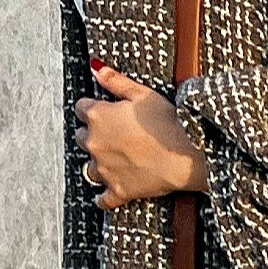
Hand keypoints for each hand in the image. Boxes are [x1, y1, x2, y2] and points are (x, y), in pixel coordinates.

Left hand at [75, 60, 208, 208]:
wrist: (186, 156)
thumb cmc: (168, 122)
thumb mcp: (143, 94)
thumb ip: (116, 81)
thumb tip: (96, 69)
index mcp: (98, 116)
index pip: (81, 108)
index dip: (93, 108)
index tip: (103, 110)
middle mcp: (95, 143)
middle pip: (80, 137)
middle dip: (92, 135)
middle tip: (112, 134)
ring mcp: (105, 169)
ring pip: (89, 167)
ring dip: (97, 164)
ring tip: (113, 161)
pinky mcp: (118, 190)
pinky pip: (103, 199)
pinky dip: (103, 197)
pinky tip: (104, 196)